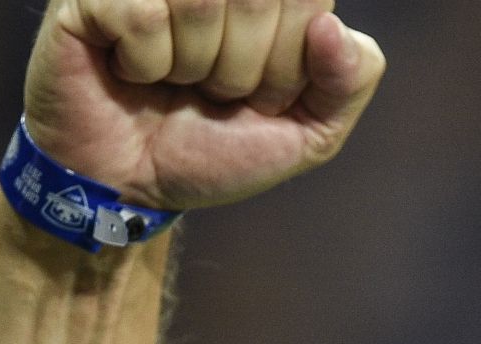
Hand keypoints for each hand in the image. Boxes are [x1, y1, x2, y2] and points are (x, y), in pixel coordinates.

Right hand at [22, 0, 385, 209]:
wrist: (130, 188)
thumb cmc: (213, 150)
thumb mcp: (306, 134)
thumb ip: (350, 81)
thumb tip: (329, 26)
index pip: (308, 0)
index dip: (288, 65)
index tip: (259, 95)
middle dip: (242, 71)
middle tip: (212, 93)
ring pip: (201, 1)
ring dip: (192, 67)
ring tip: (173, 82)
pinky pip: (143, 15)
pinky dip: (143, 64)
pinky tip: (131, 71)